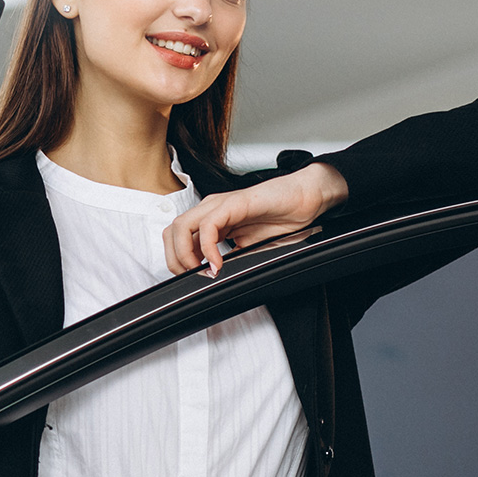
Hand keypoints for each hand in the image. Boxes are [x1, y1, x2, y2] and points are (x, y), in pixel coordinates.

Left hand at [163, 163, 348, 276]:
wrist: (305, 199)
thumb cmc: (281, 219)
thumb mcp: (248, 247)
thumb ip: (228, 258)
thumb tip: (214, 278)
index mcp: (211, 219)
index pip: (176, 238)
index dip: (177, 260)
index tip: (191, 278)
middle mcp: (210, 209)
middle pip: (172, 232)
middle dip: (175, 260)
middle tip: (193, 277)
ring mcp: (220, 204)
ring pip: (181, 227)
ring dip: (186, 254)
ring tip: (204, 271)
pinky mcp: (234, 203)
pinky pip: (208, 225)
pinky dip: (208, 248)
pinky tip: (218, 262)